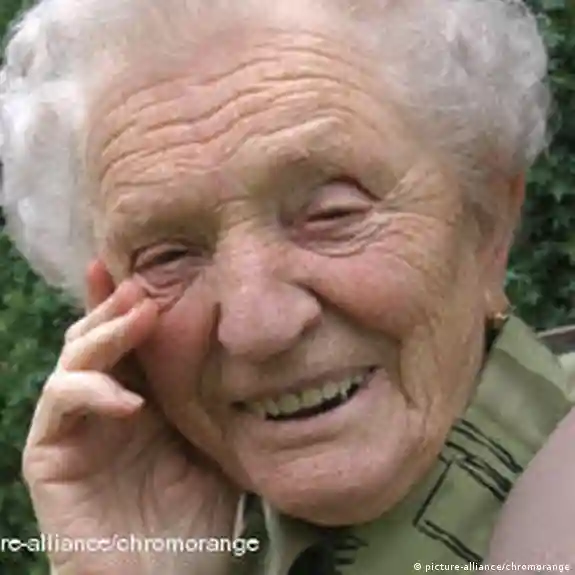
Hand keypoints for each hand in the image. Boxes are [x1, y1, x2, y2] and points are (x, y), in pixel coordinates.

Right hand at [22, 261, 240, 574]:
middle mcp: (103, 408)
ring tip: (141, 317)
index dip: (131, 306)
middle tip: (144, 284)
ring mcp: (74, 429)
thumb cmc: (194, 520)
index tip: (145, 271)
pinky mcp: (50, 457)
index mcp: (140, 401)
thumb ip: (210, 403)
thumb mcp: (212, 447)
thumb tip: (236, 350)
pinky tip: (130, 403)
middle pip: (96, 339)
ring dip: (103, 335)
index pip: (129, 343)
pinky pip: (59, 406)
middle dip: (116, 308)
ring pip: (72, 361)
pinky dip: (91, 393)